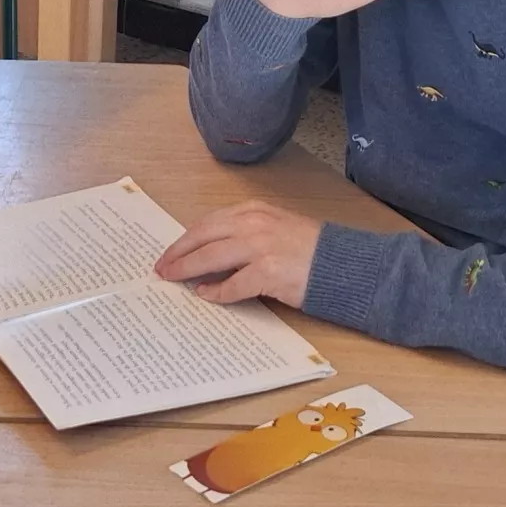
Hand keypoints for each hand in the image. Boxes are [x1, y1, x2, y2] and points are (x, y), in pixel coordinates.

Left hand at [154, 200, 321, 307]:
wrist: (344, 265)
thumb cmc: (311, 250)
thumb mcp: (275, 228)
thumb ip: (245, 235)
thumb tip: (211, 255)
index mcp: (255, 210)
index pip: (208, 222)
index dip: (186, 238)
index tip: (170, 250)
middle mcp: (254, 223)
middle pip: (202, 236)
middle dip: (178, 252)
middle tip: (161, 267)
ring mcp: (261, 246)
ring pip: (210, 257)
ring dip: (187, 270)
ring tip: (173, 280)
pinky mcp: (268, 272)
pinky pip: (232, 285)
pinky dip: (216, 292)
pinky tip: (205, 296)